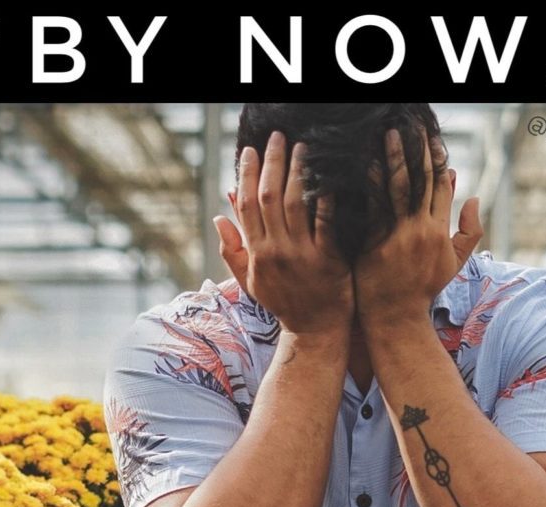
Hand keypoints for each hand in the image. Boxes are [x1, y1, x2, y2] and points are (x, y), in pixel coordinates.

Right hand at [213, 131, 354, 338]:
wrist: (314, 331)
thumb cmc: (284, 303)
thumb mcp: (251, 281)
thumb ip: (233, 249)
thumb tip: (218, 217)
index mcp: (256, 253)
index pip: (245, 205)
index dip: (245, 175)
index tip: (249, 150)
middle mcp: (275, 251)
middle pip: (267, 197)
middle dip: (271, 163)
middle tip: (277, 137)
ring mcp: (301, 255)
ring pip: (294, 203)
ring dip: (297, 172)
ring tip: (302, 147)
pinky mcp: (327, 260)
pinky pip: (325, 222)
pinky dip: (325, 198)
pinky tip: (327, 177)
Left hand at [354, 126, 483, 327]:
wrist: (396, 317)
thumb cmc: (422, 289)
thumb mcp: (454, 263)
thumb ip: (470, 231)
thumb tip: (473, 196)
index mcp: (440, 232)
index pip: (442, 187)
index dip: (438, 161)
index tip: (432, 138)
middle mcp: (423, 231)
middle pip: (422, 182)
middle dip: (417, 152)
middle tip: (410, 126)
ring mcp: (399, 236)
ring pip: (400, 189)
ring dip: (395, 159)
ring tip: (389, 134)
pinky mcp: (377, 243)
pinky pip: (375, 207)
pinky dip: (372, 185)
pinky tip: (367, 164)